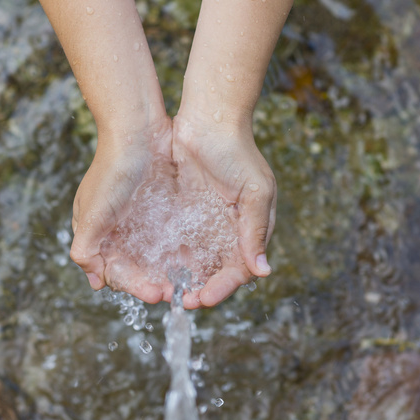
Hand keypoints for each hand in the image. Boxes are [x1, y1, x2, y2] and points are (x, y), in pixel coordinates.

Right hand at [69, 116, 176, 303]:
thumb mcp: (92, 213)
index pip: (115, 272)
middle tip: (176, 293)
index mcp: (96, 233)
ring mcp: (140, 219)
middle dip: (154, 282)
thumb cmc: (111, 169)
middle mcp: (118, 230)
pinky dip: (180, 252)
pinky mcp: (162, 208)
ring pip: (155, 257)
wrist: (137, 128)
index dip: (134, 286)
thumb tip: (94, 280)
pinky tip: (195, 260)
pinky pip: (171, 237)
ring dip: (169, 272)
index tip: (155, 294)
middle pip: (136, 269)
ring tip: (189, 282)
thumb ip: (86, 248)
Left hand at [171, 111, 275, 308]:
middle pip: (216, 272)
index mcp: (251, 230)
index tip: (202, 298)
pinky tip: (156, 269)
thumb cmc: (238, 151)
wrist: (209, 117)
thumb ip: (255, 231)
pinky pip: (177, 243)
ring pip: (196, 262)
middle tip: (181, 301)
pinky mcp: (184, 213)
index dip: (222, 288)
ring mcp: (206, 223)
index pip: (239, 270)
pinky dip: (170, 259)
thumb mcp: (254, 191)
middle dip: (200, 289)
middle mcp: (229, 231)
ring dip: (184, 279)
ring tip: (166, 291)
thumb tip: (263, 271)